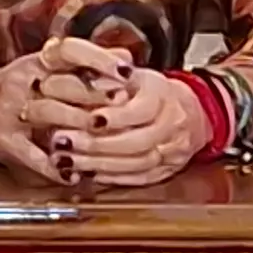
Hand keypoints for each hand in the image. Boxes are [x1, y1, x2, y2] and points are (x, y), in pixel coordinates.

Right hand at [0, 41, 133, 183]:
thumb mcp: (39, 69)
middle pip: (65, 84)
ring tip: (105, 140)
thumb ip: (81, 65)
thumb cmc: (5, 91)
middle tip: (126, 106)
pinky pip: (30, 154)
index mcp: (36, 62)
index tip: (128, 71)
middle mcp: (23, 80)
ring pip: (50, 115)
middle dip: (98, 96)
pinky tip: (73, 176)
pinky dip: (53, 167)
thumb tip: (126, 57)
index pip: (71, 49)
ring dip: (79, 129)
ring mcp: (9, 109)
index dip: (100, 59)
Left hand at [47, 68, 213, 188]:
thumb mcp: (130, 74)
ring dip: (98, 164)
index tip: (89, 119)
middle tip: (63, 142)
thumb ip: (107, 76)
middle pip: (137, 142)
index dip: (116, 117)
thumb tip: (80, 78)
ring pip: (136, 164)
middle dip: (97, 145)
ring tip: (67, 160)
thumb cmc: (149, 90)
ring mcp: (172, 150)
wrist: (188, 112)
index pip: (142, 110)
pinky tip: (88, 173)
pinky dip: (112, 178)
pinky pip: (139, 178)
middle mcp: (171, 123)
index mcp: (162, 94)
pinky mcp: (167, 171)